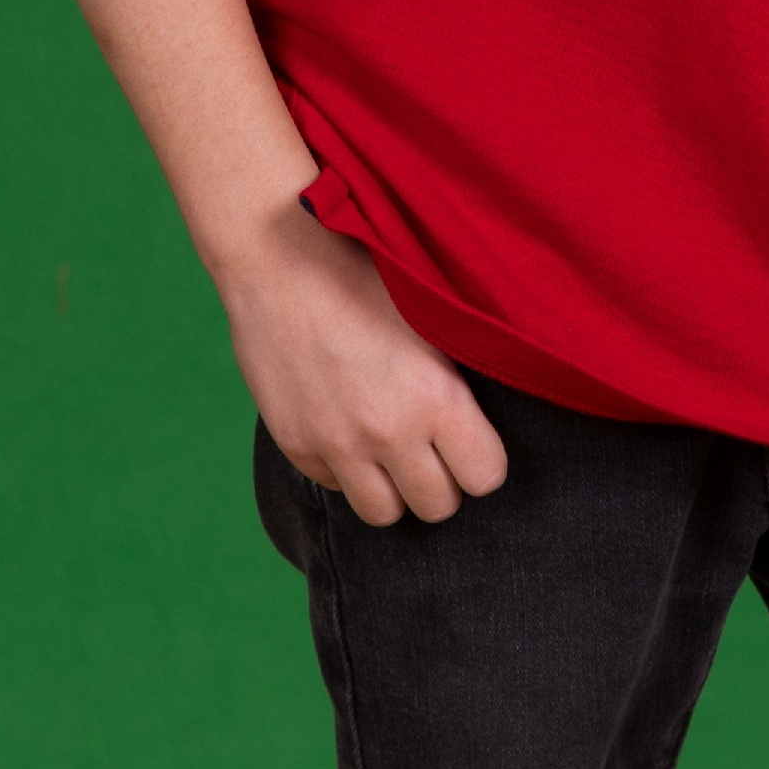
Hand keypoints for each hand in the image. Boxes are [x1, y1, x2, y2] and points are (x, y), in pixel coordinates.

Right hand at [221, 207, 509, 526]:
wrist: (278, 255)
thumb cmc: (365, 268)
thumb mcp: (432, 313)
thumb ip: (459, 374)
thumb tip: (489, 416)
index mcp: (435, 397)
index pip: (486, 477)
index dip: (483, 459)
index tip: (472, 439)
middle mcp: (387, 431)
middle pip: (438, 506)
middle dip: (442, 480)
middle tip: (433, 446)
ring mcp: (336, 443)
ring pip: (384, 514)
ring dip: (394, 487)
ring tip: (391, 449)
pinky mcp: (295, 444)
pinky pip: (334, 486)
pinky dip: (346, 469)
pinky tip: (347, 427)